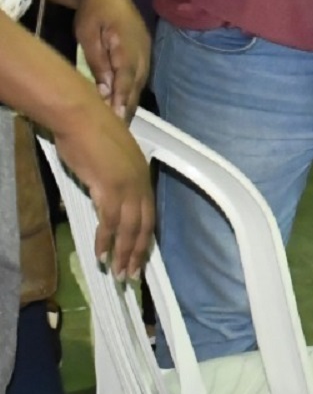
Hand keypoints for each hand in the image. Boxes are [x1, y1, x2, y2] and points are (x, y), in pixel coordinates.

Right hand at [52, 108, 152, 279]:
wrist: (83, 118)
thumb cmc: (93, 133)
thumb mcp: (112, 158)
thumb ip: (114, 176)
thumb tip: (107, 192)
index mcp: (143, 176)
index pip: (148, 214)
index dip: (144, 238)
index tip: (140, 256)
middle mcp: (140, 183)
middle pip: (143, 226)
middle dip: (138, 252)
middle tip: (133, 275)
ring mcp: (127, 187)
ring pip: (129, 228)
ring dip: (124, 253)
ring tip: (119, 273)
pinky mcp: (109, 188)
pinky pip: (109, 222)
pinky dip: (105, 240)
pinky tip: (101, 255)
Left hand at [73, 0, 148, 119]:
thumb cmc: (93, 12)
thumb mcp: (88, 35)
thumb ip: (98, 62)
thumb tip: (104, 89)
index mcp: (127, 44)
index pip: (126, 77)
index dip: (122, 98)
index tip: (118, 117)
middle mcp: (142, 50)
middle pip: (136, 84)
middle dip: (129, 106)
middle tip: (120, 130)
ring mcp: (145, 51)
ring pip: (140, 82)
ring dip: (131, 101)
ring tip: (122, 122)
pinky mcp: (143, 53)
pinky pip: (139, 76)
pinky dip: (132, 91)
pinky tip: (125, 103)